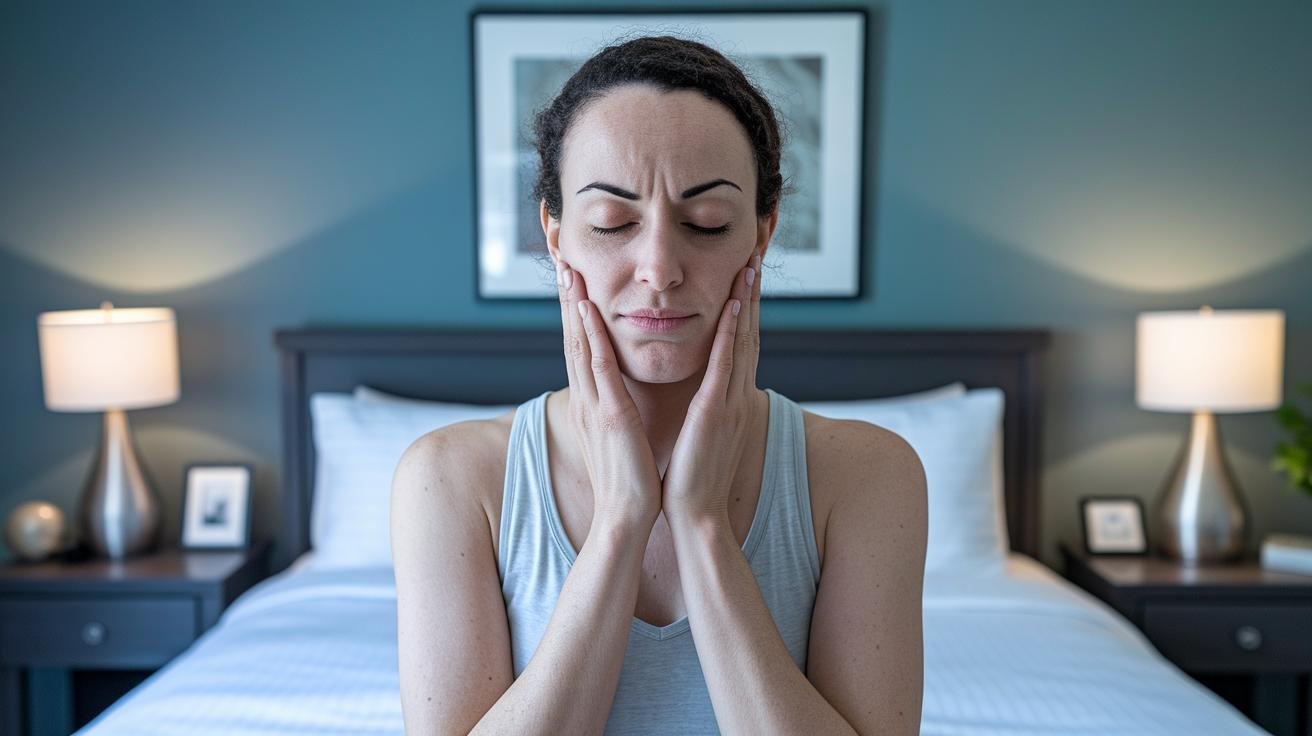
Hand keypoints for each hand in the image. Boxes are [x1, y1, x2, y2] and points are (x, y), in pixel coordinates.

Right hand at [555, 258, 662, 534]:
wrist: (625, 517)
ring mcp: (595, 405)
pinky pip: (599, 368)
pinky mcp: (610, 416)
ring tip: (569, 270)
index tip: (573, 279)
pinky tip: (587, 310)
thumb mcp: (620, 436)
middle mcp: (587, 399)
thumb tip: (619, 397)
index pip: (581, 347)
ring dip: (574, 305)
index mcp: (593, 402)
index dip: (574, 312)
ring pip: (580, 344)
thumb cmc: (628, 480)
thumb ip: (616, 411)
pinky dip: (591, 336)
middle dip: (567, 298)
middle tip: (562, 260)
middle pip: (572, 338)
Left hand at [661, 251, 763, 525]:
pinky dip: (732, 334)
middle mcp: (736, 396)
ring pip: (742, 342)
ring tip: (750, 265)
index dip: (747, 308)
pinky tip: (735, 307)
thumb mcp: (704, 435)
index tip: (746, 275)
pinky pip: (725, 366)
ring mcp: (730, 403)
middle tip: (756, 255)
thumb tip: (706, 393)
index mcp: (731, 400)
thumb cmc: (695, 479)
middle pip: (750, 334)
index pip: (741, 344)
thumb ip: (708, 409)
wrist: (697, 516)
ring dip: (747, 302)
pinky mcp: (715, 414)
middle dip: (753, 294)